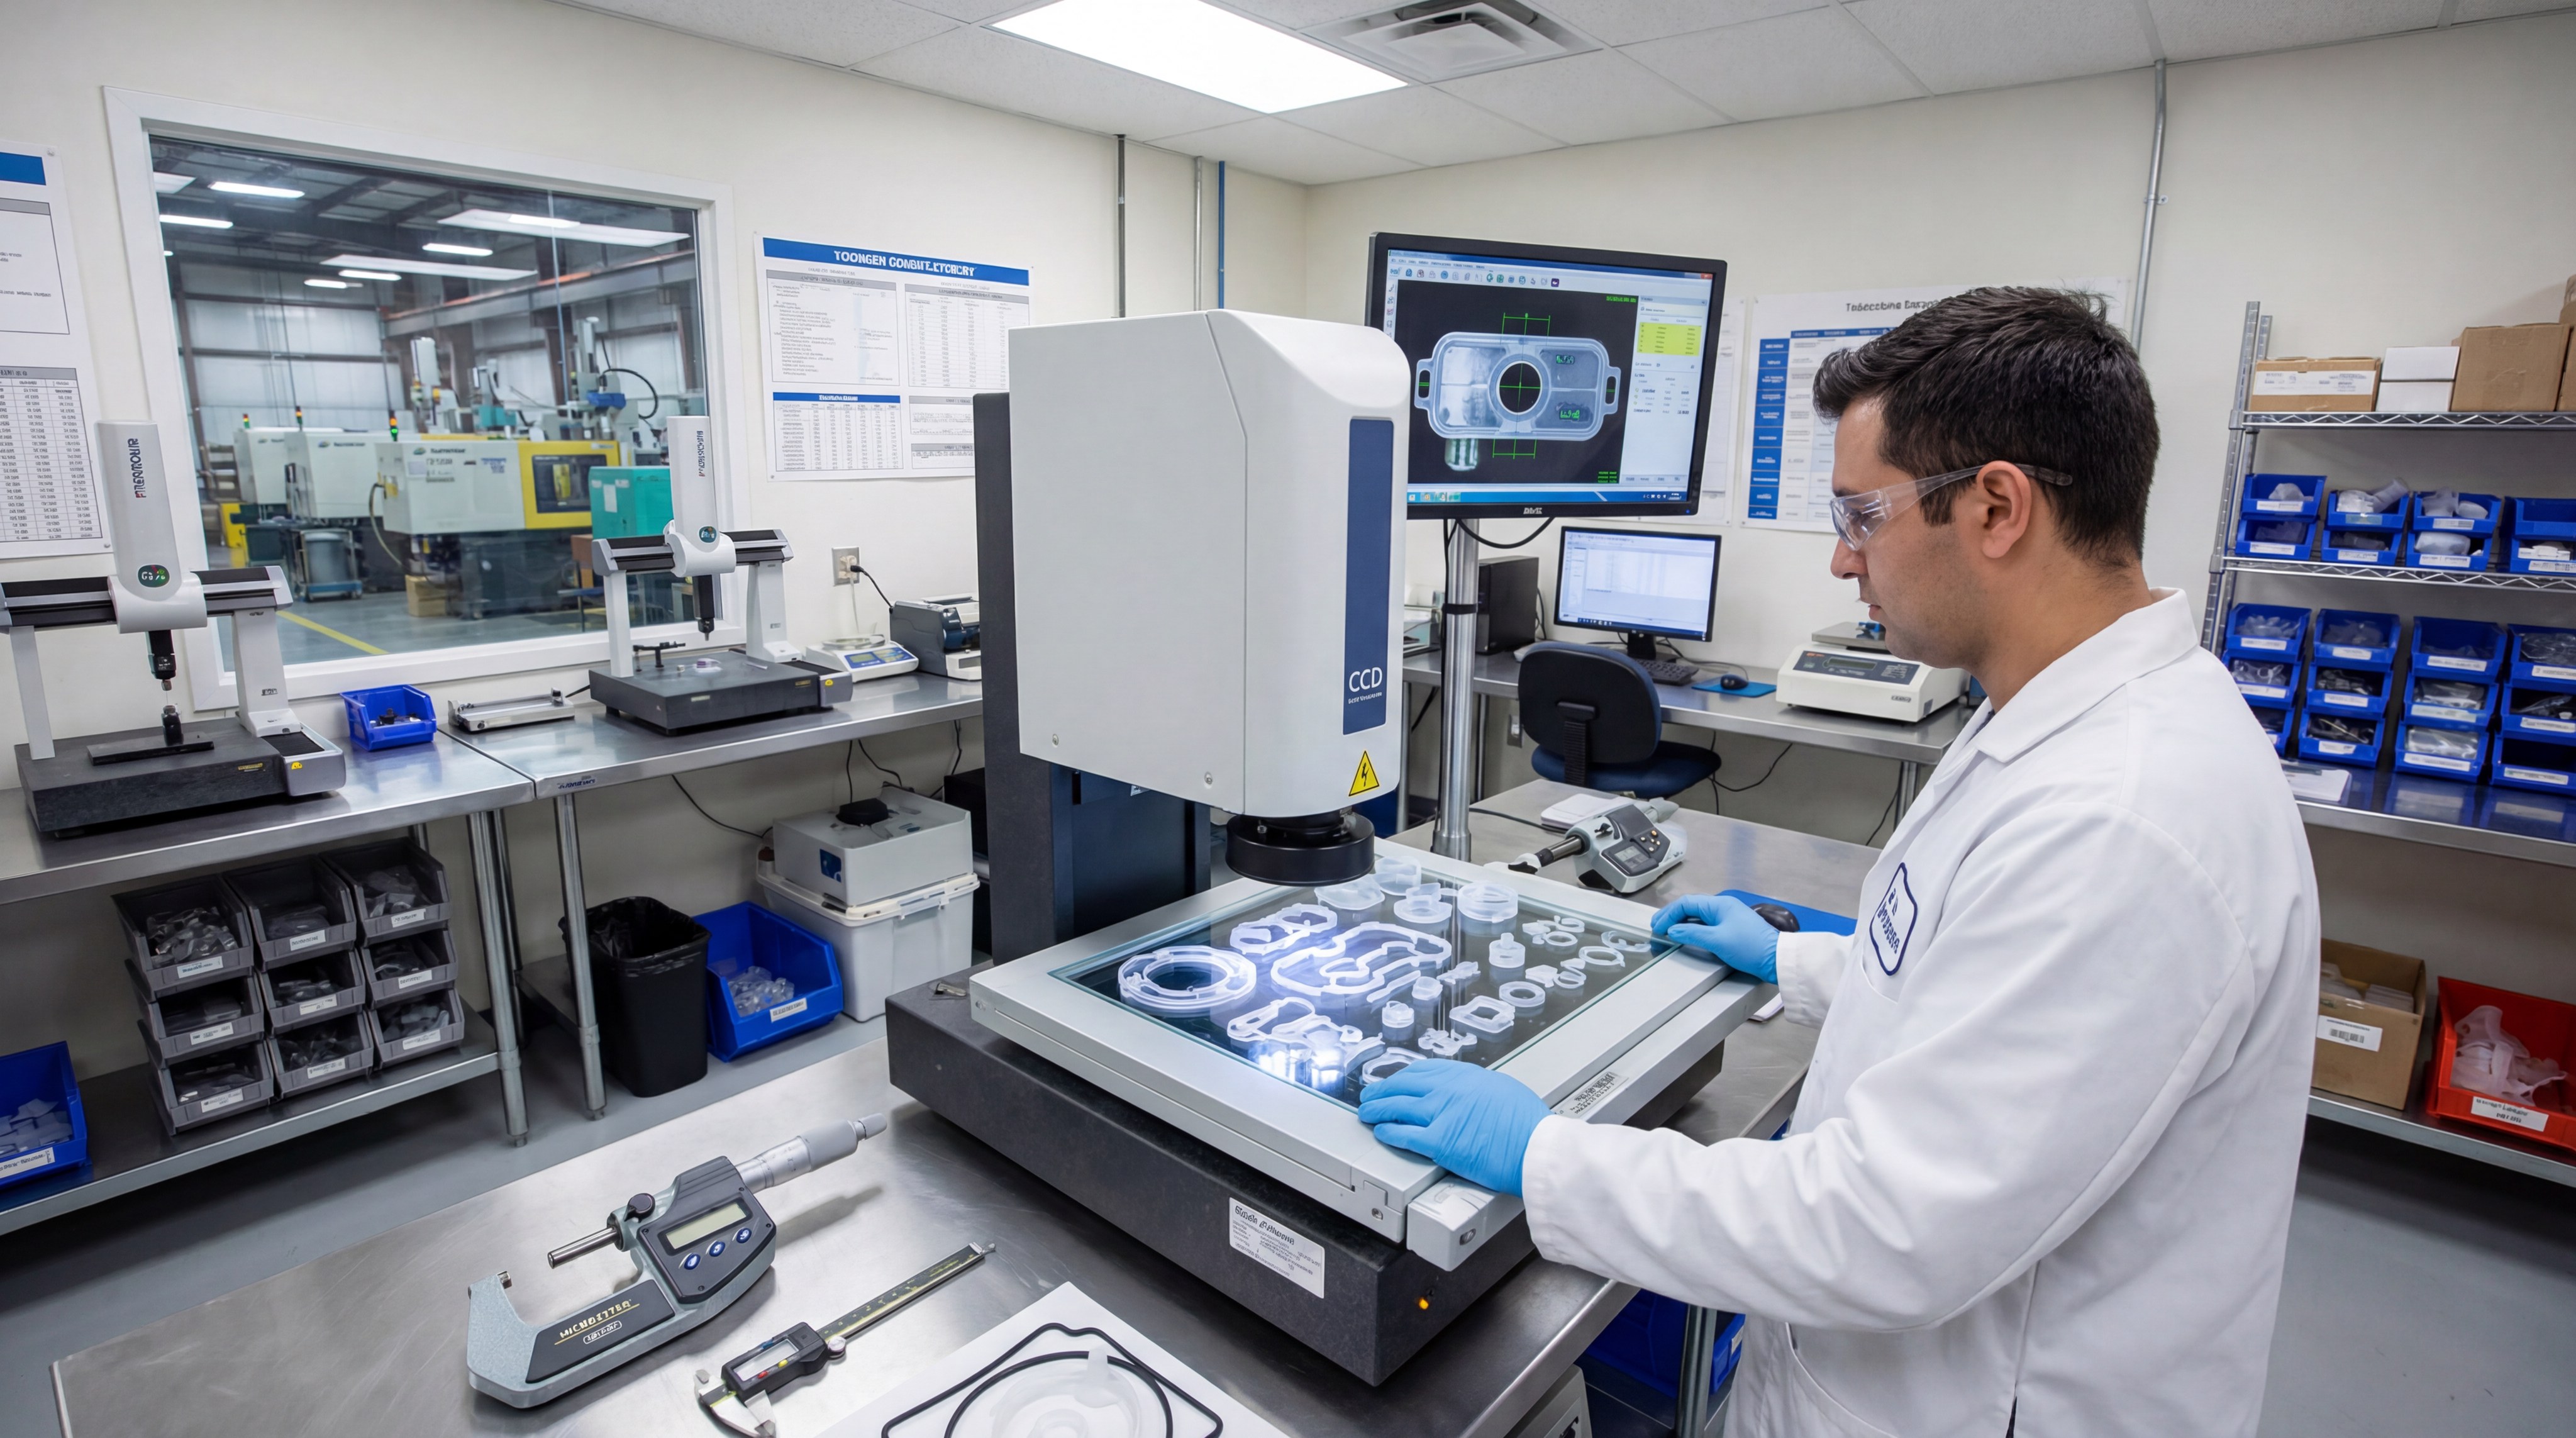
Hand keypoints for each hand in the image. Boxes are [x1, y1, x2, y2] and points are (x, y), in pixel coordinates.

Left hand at [1356, 1059, 1550, 1194]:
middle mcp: (1450, 1089)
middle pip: (1405, 1084)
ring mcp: (1442, 1113)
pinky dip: (1389, 1132)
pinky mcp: (1439, 1141)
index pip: (1425, 1069)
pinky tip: (1381, 1132)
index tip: (1397, 1079)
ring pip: (1398, 1107)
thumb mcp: (1504, 1090)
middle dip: (1383, 1089)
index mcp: (1467, 1075)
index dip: (1404, 1075)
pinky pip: (1404, 1135)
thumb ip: (1480, 1090)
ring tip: (1367, 1112)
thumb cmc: (1529, 1125)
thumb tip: (1470, 1097)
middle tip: (1371, 1094)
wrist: (1536, 1147)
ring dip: (1378, 1109)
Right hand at [1652, 894, 1779, 982]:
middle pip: (1691, 907)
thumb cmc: (1748, 947)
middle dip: (1672, 916)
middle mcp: (1723, 907)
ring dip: (1681, 922)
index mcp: (1719, 904)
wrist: (1776, 959)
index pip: (1687, 903)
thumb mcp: (1717, 941)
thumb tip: (1673, 931)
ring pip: (1699, 916)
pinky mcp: (1732, 929)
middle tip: (1657, 927)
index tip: (1657, 927)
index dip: (1669, 914)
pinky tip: (1686, 935)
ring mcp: (1728, 917)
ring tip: (1667, 931)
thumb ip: (1692, 934)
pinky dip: (1693, 928)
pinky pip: (1707, 924)